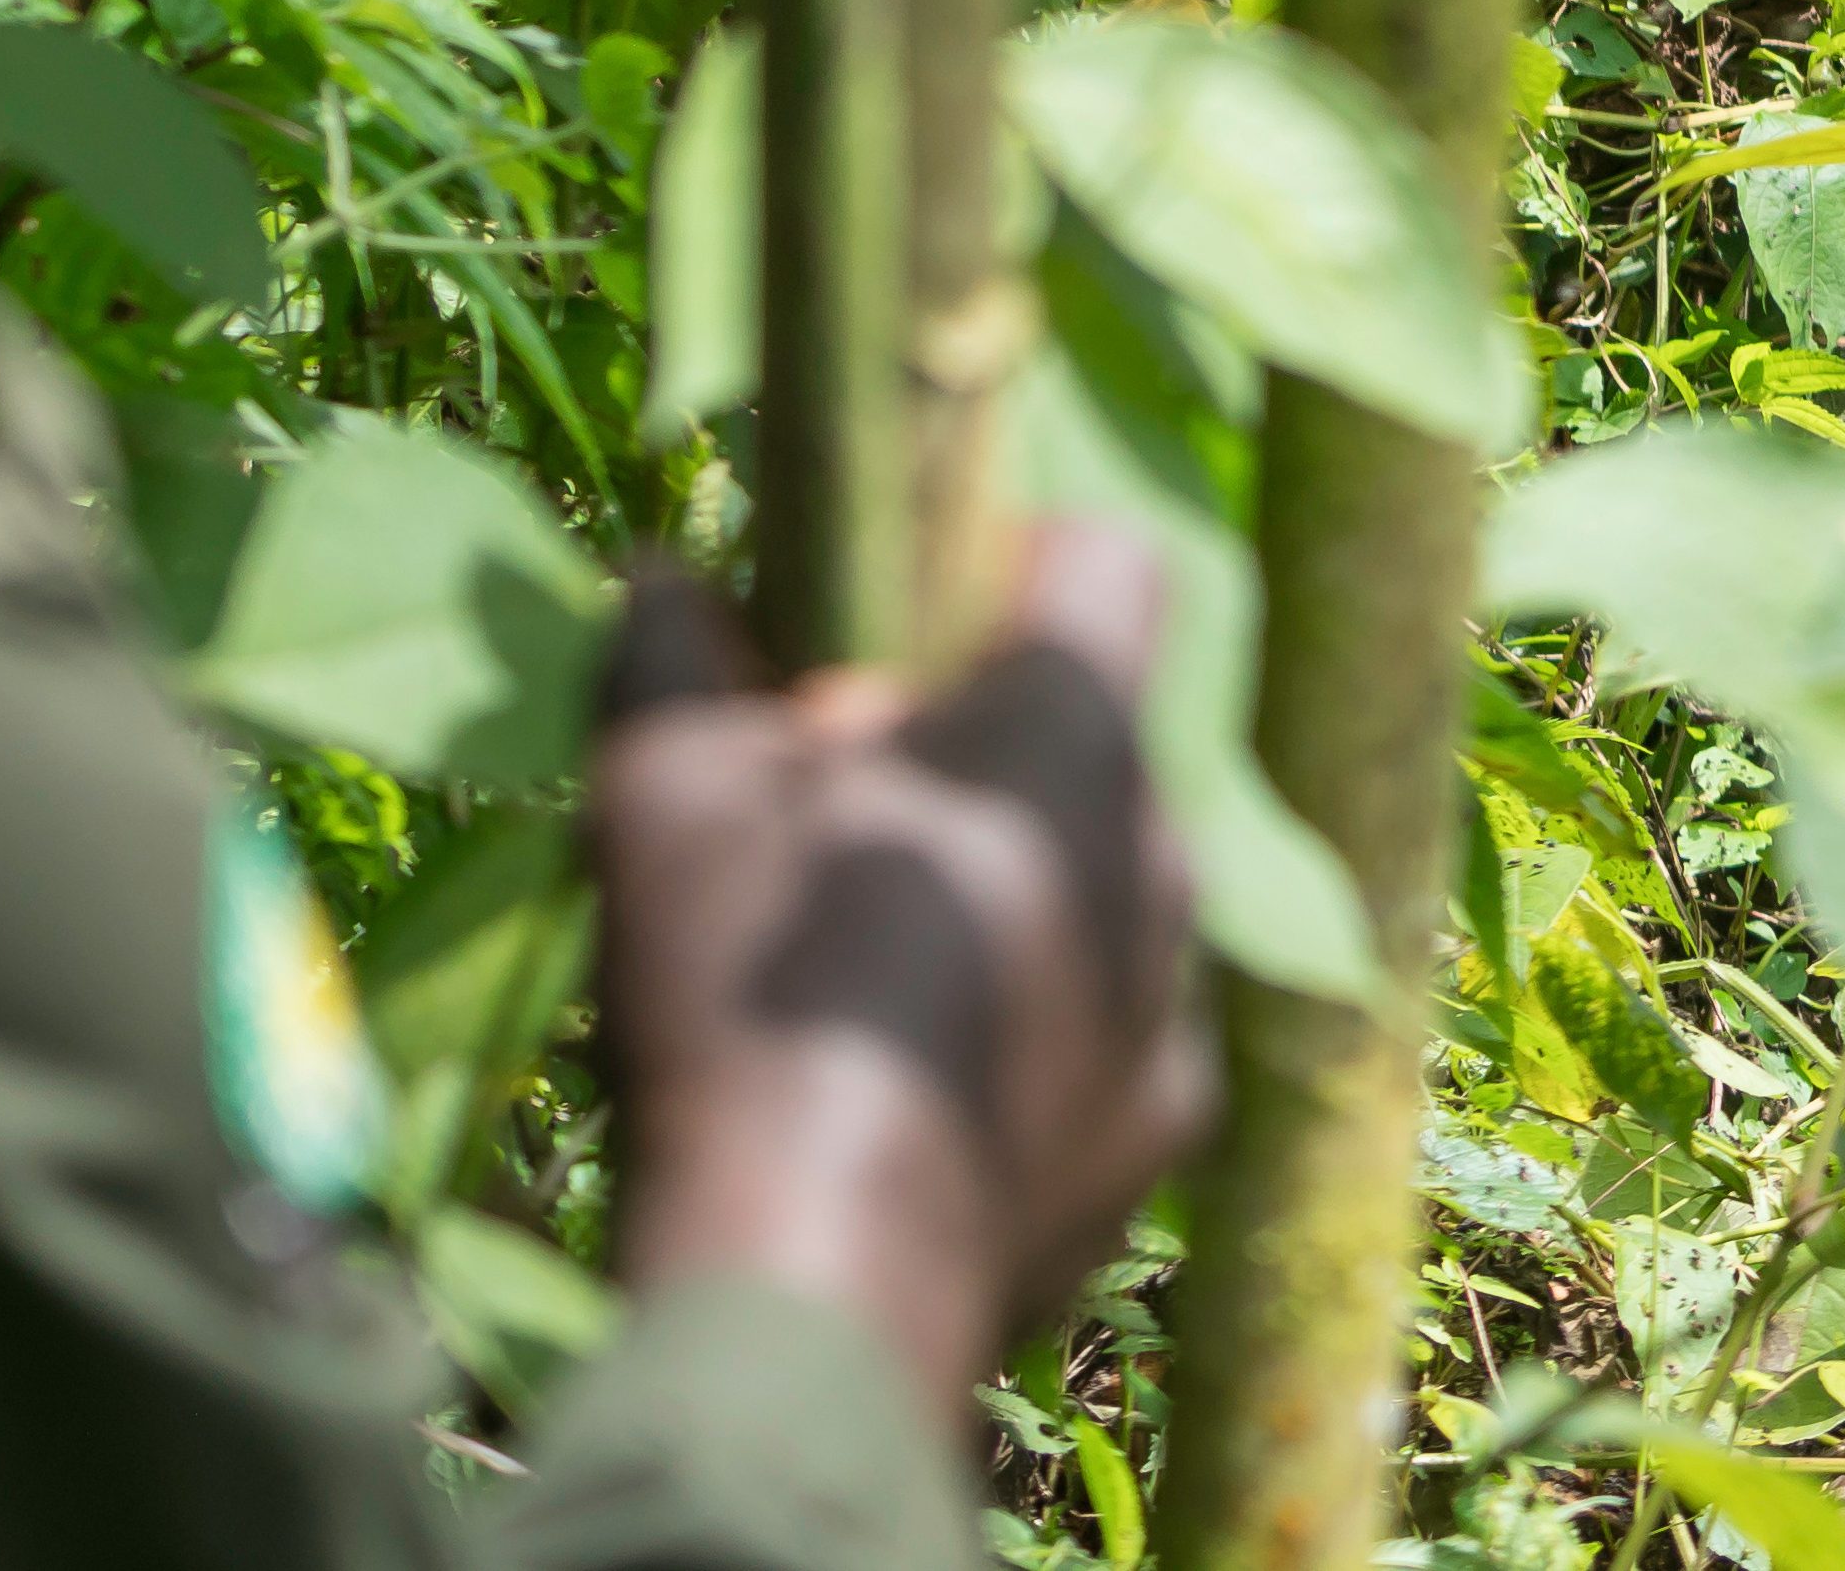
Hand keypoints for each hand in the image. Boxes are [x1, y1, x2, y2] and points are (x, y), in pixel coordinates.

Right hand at [586, 523, 1214, 1412]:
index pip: (1108, 559)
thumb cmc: (746, 995)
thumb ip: (675, 657)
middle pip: (1085, 743)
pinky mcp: (1168, 1119)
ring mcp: (1180, 992)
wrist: (815, 1285)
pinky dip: (1029, 1031)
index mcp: (1069, 731)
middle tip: (836, 829)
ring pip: (1098, 884)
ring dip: (1006, 893)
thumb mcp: (663, 794)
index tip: (907, 628)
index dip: (1009, 563)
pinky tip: (916, 1084)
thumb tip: (669, 578)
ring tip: (864, 971)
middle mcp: (1161, 845)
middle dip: (976, 758)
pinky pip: (1106, 1027)